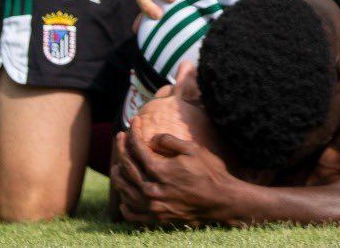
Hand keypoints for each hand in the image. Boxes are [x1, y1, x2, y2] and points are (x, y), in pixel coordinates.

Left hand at [112, 120, 242, 227]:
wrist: (222, 201)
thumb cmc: (209, 172)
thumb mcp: (192, 149)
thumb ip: (169, 141)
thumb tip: (152, 139)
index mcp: (159, 170)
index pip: (137, 148)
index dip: (133, 132)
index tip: (133, 121)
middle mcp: (152, 189)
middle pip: (127, 167)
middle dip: (122, 148)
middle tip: (120, 136)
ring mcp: (153, 206)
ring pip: (125, 190)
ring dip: (119, 174)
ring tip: (117, 165)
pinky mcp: (157, 218)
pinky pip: (132, 213)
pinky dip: (125, 205)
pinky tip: (124, 198)